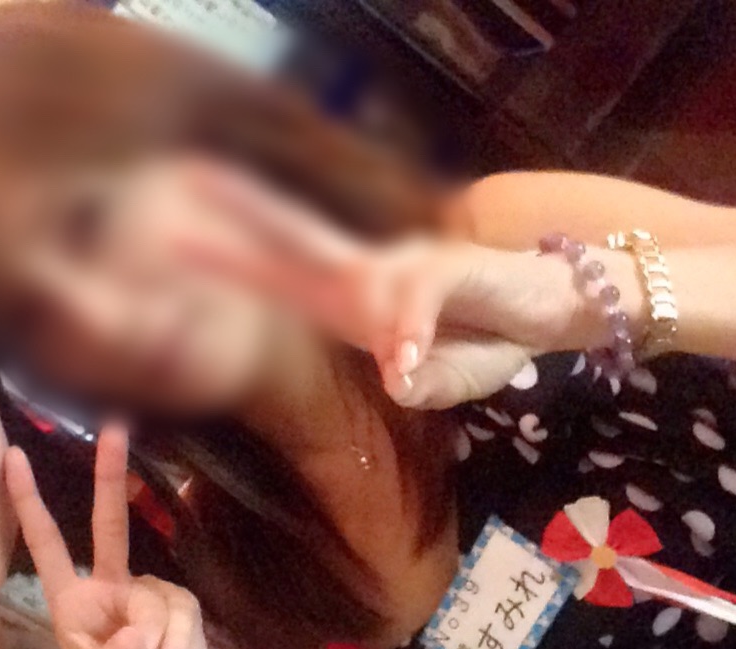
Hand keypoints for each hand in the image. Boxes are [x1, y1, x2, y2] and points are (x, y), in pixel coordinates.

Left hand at [5, 425, 217, 648]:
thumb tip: (136, 635)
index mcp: (73, 602)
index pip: (47, 545)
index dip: (29, 503)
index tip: (13, 456)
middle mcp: (110, 587)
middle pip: (110, 526)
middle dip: (110, 477)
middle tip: (113, 428)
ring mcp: (149, 594)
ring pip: (149, 603)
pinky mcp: (182, 608)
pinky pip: (179, 620)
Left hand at [164, 160, 600, 407]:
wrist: (558, 306)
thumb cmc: (490, 337)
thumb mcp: (450, 378)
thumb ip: (425, 381)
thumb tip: (400, 378)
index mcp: (357, 301)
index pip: (286, 275)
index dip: (234, 257)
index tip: (178, 236)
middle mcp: (376, 275)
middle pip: (300, 242)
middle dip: (247, 215)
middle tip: (191, 181)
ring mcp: (412, 269)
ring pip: (357, 271)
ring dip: (312, 271)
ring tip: (285, 294)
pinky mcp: (455, 274)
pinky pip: (424, 301)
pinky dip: (413, 331)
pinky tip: (405, 360)